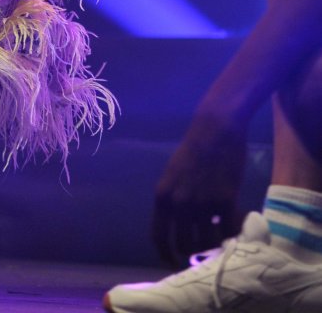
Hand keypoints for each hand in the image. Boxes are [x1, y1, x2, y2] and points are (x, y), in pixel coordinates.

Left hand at [152, 110, 246, 266]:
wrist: (216, 129)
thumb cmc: (195, 150)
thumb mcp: (174, 175)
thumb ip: (174, 201)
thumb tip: (180, 230)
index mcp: (162, 195)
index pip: (158, 237)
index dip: (166, 254)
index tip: (174, 262)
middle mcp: (180, 203)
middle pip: (184, 245)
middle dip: (193, 251)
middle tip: (203, 248)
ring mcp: (203, 203)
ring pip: (206, 242)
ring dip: (213, 243)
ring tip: (218, 235)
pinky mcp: (226, 201)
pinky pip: (227, 231)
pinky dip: (230, 234)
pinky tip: (232, 227)